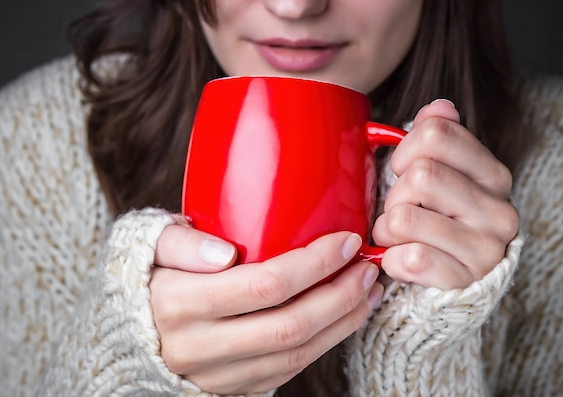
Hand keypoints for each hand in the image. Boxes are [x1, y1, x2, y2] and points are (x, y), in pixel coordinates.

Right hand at [150, 225, 382, 394]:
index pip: (264, 285)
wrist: (134, 330)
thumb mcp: (153, 246)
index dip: (314, 264)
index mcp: (178, 303)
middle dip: (340, 295)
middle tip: (366, 268)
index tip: (345, 241)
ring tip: (367, 292)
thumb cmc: (154, 276)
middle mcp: (197, 346)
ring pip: (295, 355)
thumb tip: (225, 253)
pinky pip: (289, 371)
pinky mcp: (234, 388)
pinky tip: (345, 317)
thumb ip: (182, 242)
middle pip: (289, 326)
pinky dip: (326, 343)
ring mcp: (217, 375)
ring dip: (342, 322)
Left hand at [372, 99, 518, 288]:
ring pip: (404, 218)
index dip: (406, 148)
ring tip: (399, 235)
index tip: (403, 167)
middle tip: (401, 207)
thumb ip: (438, 137)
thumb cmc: (437, 216)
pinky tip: (401, 258)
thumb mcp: (439, 172)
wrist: (454, 278)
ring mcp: (487, 249)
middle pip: (420, 175)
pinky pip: (408, 259)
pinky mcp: (465, 280)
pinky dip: (391, 259)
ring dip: (387, 228)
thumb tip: (441, 107)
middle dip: (394, 193)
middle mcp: (499, 210)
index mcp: (493, 174)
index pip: (437, 133)